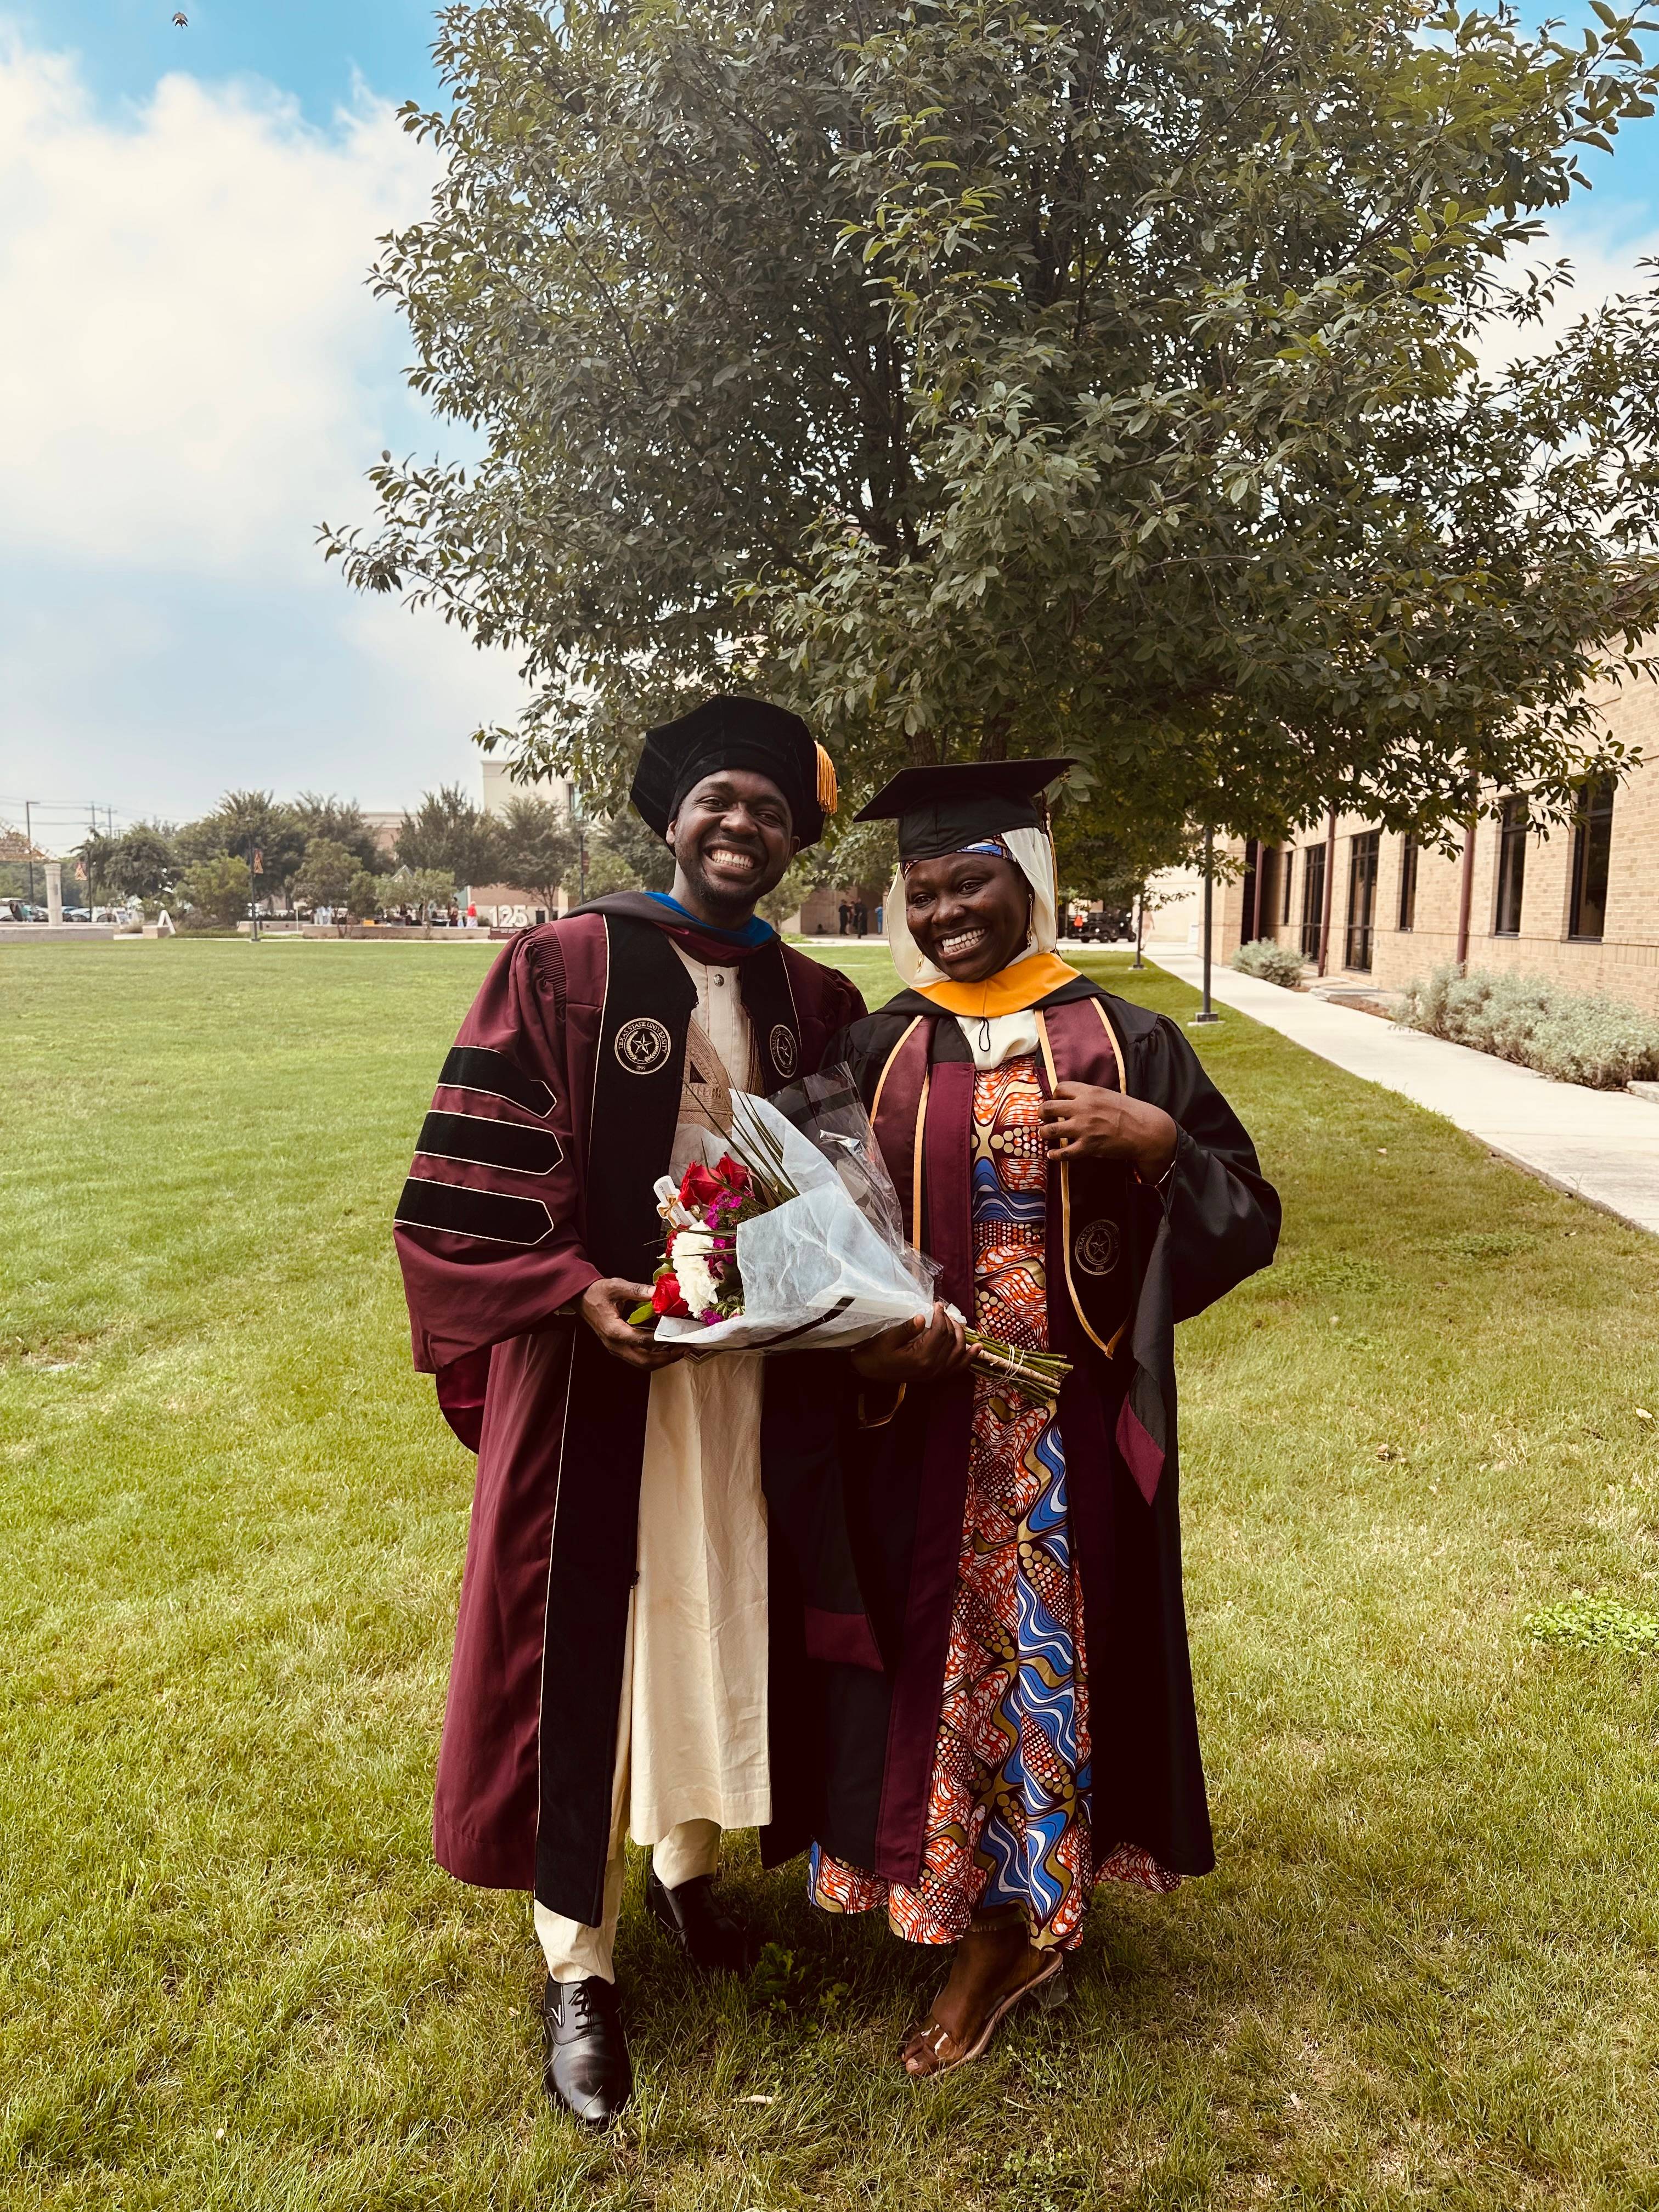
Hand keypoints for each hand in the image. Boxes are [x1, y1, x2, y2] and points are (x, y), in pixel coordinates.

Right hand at [579, 1277, 686, 1369]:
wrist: (581, 1299)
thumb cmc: (596, 1293)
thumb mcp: (616, 1286)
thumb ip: (637, 1290)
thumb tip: (657, 1292)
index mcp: (614, 1331)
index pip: (643, 1341)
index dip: (663, 1340)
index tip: (679, 1336)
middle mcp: (615, 1344)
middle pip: (645, 1361)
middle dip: (667, 1358)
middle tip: (684, 1348)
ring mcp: (616, 1349)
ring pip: (642, 1363)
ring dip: (662, 1360)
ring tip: (678, 1350)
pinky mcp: (618, 1348)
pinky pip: (638, 1358)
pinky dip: (654, 1356)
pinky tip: (665, 1348)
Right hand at [851, 1301, 975, 1383]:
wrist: (868, 1372)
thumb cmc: (874, 1354)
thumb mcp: (886, 1339)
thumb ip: (906, 1328)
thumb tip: (923, 1316)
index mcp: (921, 1357)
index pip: (940, 1332)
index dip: (941, 1315)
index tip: (937, 1304)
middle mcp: (932, 1368)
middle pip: (951, 1339)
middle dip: (950, 1322)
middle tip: (942, 1310)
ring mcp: (936, 1374)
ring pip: (958, 1351)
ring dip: (961, 1335)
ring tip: (954, 1321)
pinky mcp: (936, 1376)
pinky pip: (958, 1368)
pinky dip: (969, 1357)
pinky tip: (978, 1347)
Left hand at [1037, 1082, 1176, 1180]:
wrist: (1146, 1131)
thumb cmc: (1130, 1113)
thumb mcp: (1109, 1095)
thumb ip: (1090, 1096)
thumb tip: (1075, 1100)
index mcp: (1090, 1092)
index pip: (1061, 1088)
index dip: (1055, 1095)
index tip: (1057, 1102)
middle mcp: (1083, 1108)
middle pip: (1048, 1107)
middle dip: (1042, 1113)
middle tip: (1043, 1118)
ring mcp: (1084, 1128)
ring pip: (1050, 1130)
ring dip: (1044, 1133)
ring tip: (1045, 1134)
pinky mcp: (1088, 1146)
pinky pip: (1063, 1152)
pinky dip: (1055, 1155)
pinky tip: (1052, 1154)